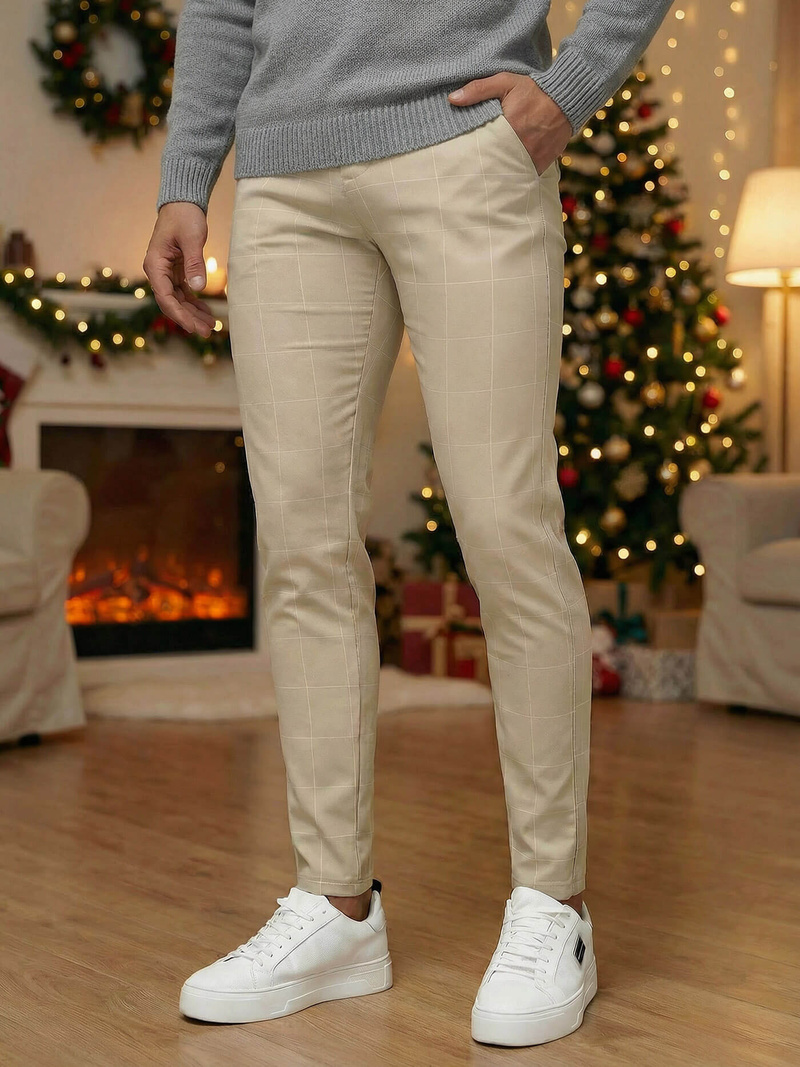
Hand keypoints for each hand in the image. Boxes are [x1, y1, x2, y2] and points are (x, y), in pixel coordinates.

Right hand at [143, 202, 216, 337]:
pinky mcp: (176, 271)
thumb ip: (194, 263)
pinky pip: (184, 292)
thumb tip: (198, 288)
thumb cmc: (185, 216)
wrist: (183, 202)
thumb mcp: (192, 239)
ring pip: (178, 300)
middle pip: (171, 302)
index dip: (180, 315)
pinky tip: (207, 313)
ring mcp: (165, 272)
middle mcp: (157, 271)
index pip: (165, 297)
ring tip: (211, 326)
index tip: (194, 327)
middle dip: (188, 318)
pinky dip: (194, 303)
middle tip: (207, 332)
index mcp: (155, 265)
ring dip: (193, 313)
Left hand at [448, 72, 571, 175]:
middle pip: (493, 165)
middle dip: (482, 169)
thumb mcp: (505, 82)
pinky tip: (505, 177)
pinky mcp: (541, 164)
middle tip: (469, 174)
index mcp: (508, 127)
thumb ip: (478, 90)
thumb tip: (452, 99)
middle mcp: (520, 146)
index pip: (482, 148)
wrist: (566, 98)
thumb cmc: (533, 89)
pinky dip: (515, 177)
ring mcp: (532, 158)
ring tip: (485, 179)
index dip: (471, 155)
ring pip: (509, 174)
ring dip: (498, 175)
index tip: (461, 160)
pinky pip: (524, 176)